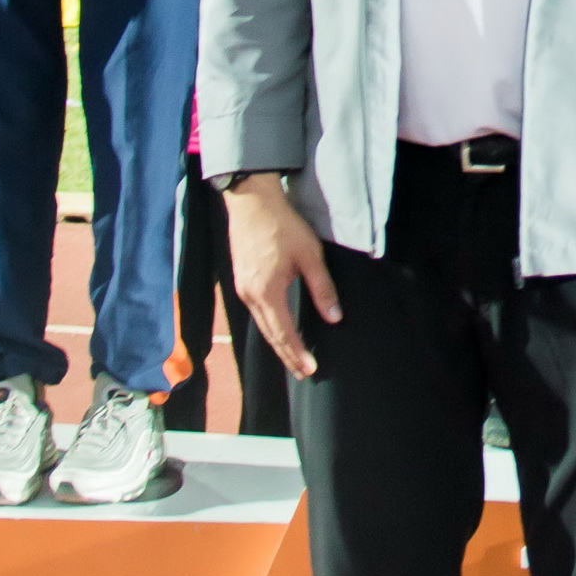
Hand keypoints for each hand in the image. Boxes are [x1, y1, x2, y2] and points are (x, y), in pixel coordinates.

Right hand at [224, 175, 337, 377]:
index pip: (284, 333)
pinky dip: (269, 326)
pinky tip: (278, 329)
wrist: (251, 201)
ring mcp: (242, 288)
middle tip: (302, 373)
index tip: (309, 370)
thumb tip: (334, 317)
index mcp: (267, 292)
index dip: (297, 353)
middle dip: (287, 356)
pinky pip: (256, 312)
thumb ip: (322, 288)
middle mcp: (250, 296)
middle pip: (270, 335)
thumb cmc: (283, 226)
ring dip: (278, 343)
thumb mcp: (310, 255)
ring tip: (292, 358)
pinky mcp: (241, 280)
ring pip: (261, 325)